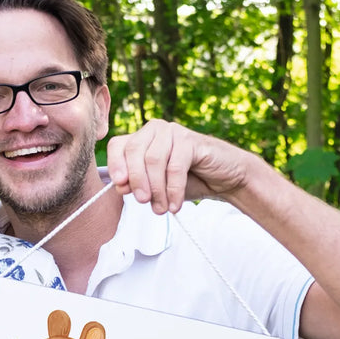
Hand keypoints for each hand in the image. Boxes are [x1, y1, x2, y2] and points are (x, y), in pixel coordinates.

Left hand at [106, 119, 249, 213]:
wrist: (224, 179)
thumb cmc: (187, 181)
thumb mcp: (156, 186)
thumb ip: (137, 185)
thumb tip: (120, 185)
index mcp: (141, 138)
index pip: (117, 145)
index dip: (115, 164)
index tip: (119, 186)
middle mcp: (155, 130)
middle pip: (134, 151)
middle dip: (136, 180)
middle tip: (143, 202)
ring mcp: (173, 132)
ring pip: (153, 160)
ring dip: (156, 189)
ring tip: (161, 209)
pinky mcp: (191, 140)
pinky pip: (175, 167)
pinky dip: (173, 190)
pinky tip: (175, 205)